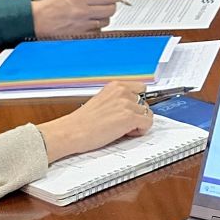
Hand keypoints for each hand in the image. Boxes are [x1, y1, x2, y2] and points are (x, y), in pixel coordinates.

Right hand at [31, 0, 122, 37]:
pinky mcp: (82, 34)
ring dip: (103, 17)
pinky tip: (89, 22)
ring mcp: (83, 23)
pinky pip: (99, 30)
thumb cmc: (54, 4)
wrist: (38, 19)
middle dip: (111, 5)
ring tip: (94, 14)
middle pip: (111, 8)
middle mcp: (83, 9)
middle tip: (105, 4)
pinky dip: (97, 27)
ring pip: (107, 20)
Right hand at [36, 81, 153, 161]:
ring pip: (148, 114)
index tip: (134, 110)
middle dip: (137, 114)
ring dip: (138, 123)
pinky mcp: (129, 117)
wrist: (71, 132)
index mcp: (114, 86)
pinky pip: (148, 123)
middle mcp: (122, 91)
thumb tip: (132, 106)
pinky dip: (140, 131)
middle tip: (122, 123)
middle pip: (145, 103)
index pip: (141, 87)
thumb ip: (117, 100)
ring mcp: (126, 104)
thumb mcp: (101, 101)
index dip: (138, 101)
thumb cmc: (82, 122)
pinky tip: (125, 133)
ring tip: (122, 129)